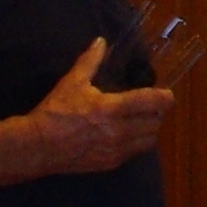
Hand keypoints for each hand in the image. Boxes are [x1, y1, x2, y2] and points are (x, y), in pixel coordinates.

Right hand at [26, 38, 171, 173]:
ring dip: (150, 129)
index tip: (166, 94)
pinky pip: (135, 153)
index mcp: (113, 108)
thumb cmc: (55, 112)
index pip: (152, 103)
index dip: (165, 97)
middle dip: (158, 113)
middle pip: (155, 123)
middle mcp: (120, 131)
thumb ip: (90, 61)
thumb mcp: (72, 82)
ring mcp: (117, 150)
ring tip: (142, 120)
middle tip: (152, 105)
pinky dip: (138, 143)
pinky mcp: (111, 164)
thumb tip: (100, 42)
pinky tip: (128, 135)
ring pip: (149, 141)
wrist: (39, 146)